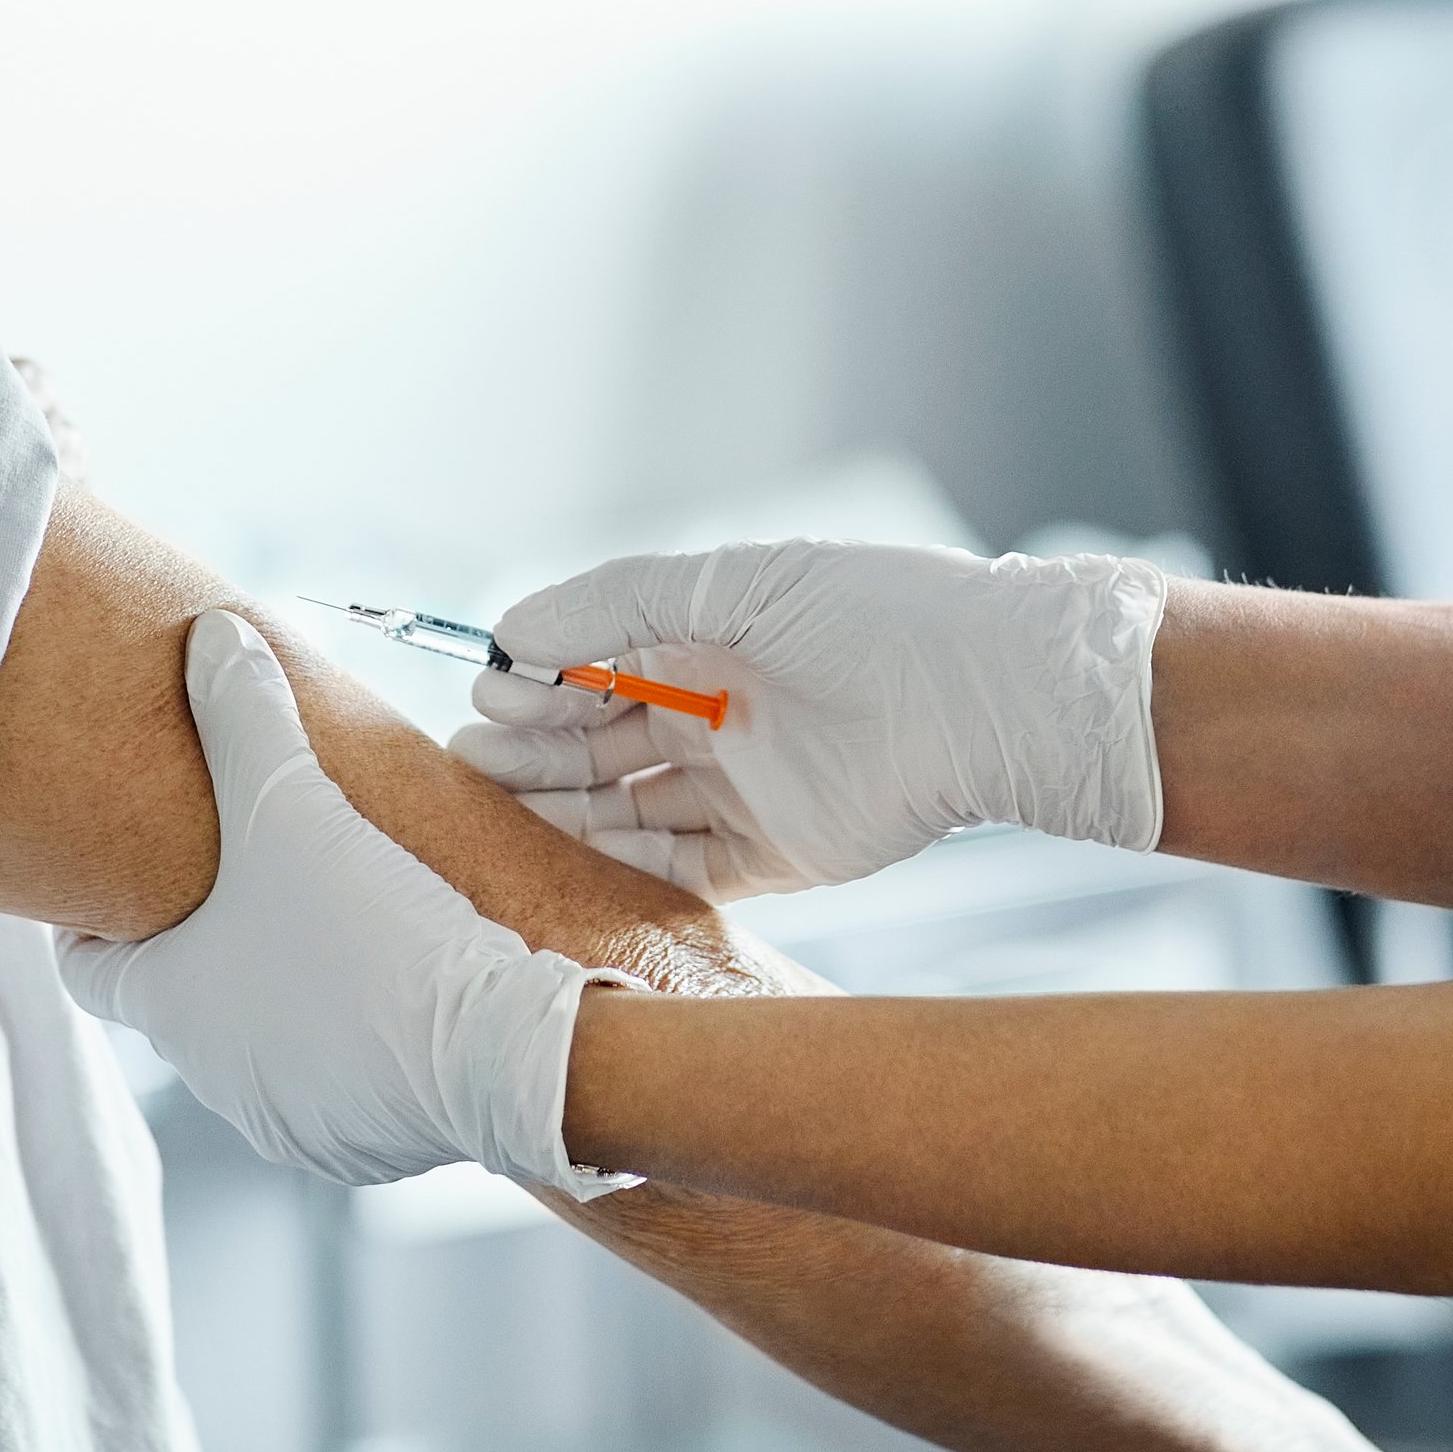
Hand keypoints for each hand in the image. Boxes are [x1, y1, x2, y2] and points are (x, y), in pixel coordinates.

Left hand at [60, 611, 638, 1196]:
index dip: (95, 917)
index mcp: (169, 1007)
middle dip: (206, 939)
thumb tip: (209, 635)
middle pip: (182, 997)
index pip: (86, 970)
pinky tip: (392, 979)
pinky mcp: (362, 1143)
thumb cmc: (371, 931)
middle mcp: (212, 1078)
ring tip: (327, 917)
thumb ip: (243, 714)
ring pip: (262, 1040)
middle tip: (241, 873)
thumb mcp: (291, 802)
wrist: (498, 1052)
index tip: (122, 873)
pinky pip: (337, 1079)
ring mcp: (287, 1119)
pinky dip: (350, 1035)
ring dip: (282, 990)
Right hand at [448, 542, 1165, 900]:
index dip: (540, 679)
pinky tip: (569, 854)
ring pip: (631, 803)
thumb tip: (511, 632)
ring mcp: (748, 782)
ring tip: (497, 808)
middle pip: (603, 737)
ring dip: (565, 806)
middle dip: (537, 747)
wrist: (980, 698)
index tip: (490, 693)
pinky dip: (624, 863)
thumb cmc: (868, 618)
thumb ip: (616, 604)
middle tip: (472, 763)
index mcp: (713, 638)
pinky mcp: (778, 851)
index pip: (599, 662)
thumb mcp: (733, 585)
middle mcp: (724, 709)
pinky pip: (683, 866)